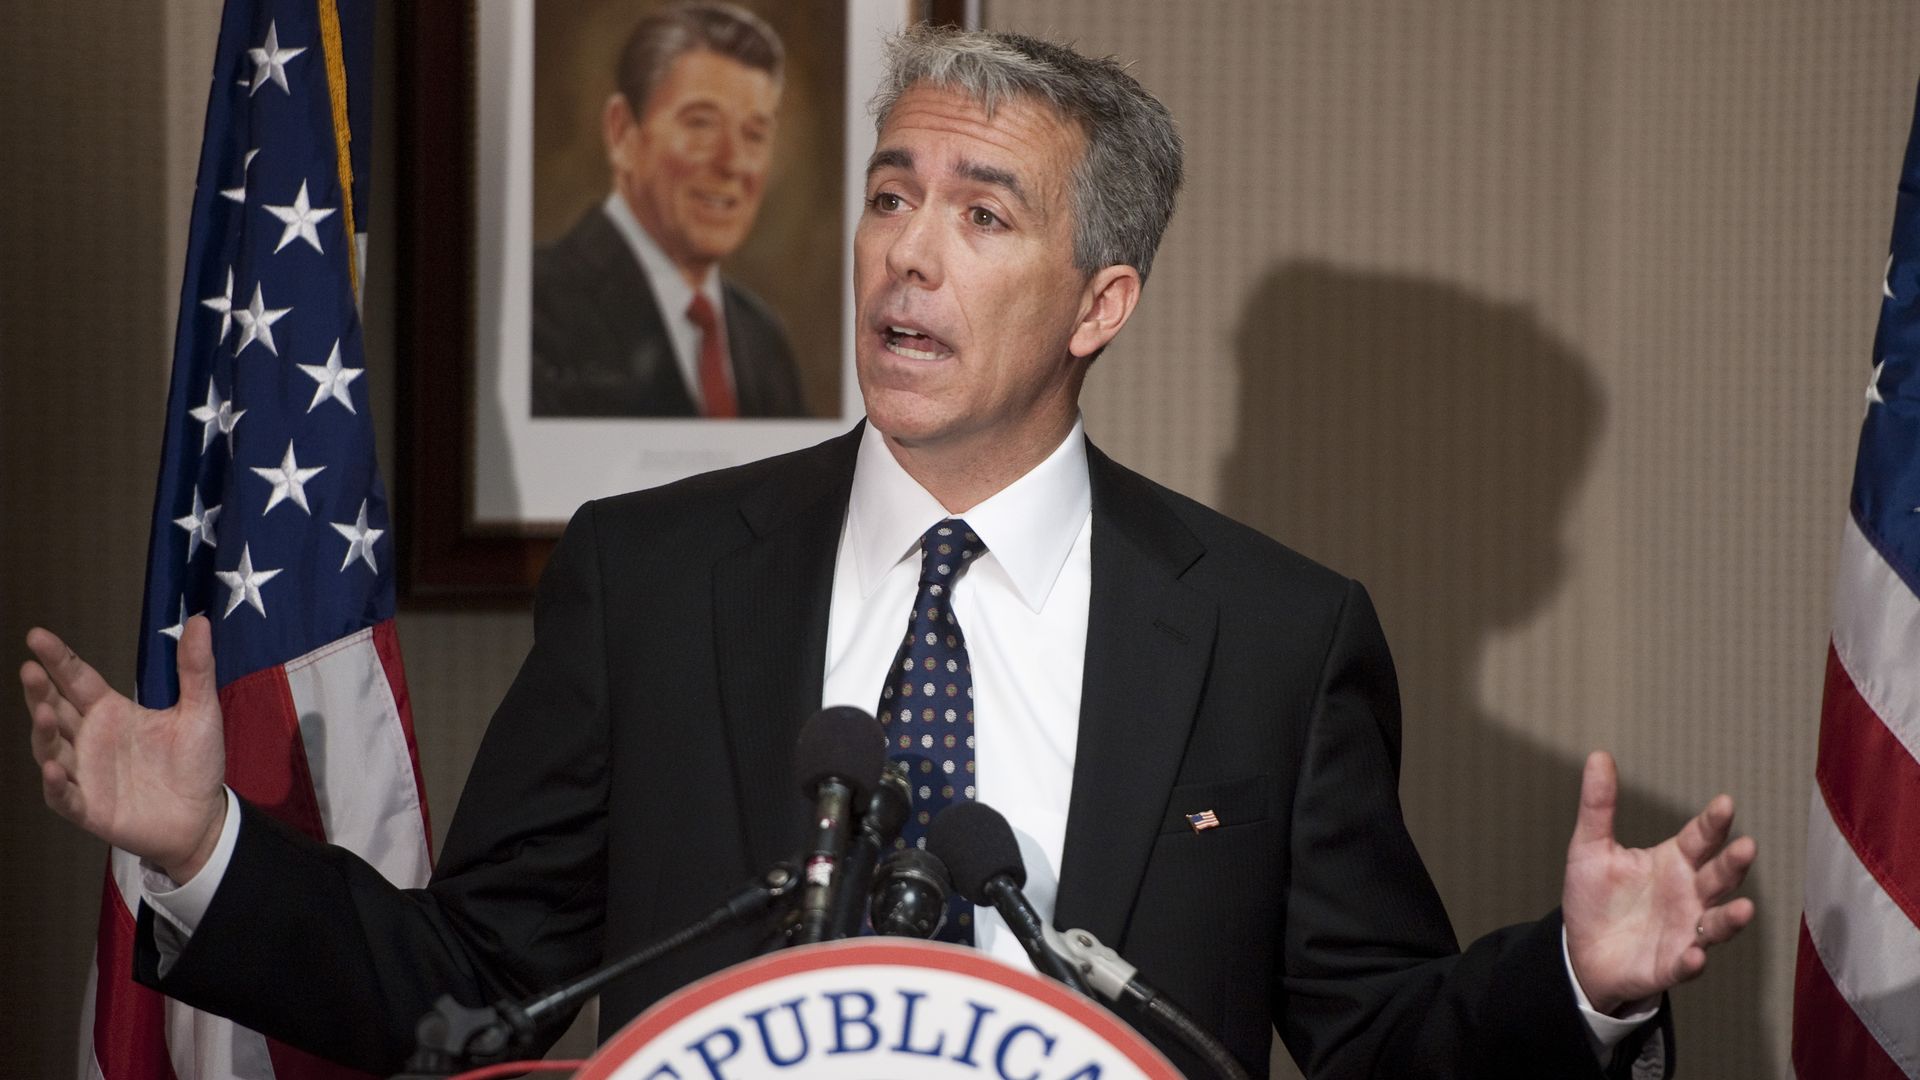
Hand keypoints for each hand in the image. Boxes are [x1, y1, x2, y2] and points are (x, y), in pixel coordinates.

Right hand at [22, 616, 227, 881]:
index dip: (58, 659)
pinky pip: (65, 796)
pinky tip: (53, 768)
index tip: (36, 635)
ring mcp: (85, 774)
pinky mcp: (90, 808)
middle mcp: (90, 739)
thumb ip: (195, 668)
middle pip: (56, 709)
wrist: (203, 816)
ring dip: (43, 733)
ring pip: (52, 750)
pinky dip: (56, 784)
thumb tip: (200, 620)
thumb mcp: (200, 710)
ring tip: (43, 711)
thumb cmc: (196, 763)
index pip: (77, 679)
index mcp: (110, 712)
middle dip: (40, 690)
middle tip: (30, 669)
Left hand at [1561, 750, 1755, 1014]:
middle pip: (1719, 876)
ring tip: (1743, 908)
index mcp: (1675, 862)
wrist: (1582, 951)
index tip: (1725, 803)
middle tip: (1747, 846)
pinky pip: (1687, 965)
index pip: (1701, 838)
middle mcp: (1690, 895)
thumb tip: (1598, 755)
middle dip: (1735, 863)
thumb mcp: (1590, 848)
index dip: (1713, 822)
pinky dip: (1693, 961)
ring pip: (1716, 923)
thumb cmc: (1596, 897)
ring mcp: (1686, 932)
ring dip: (1730, 917)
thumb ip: (1599, 806)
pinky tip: (1694, 955)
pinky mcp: (1672, 965)